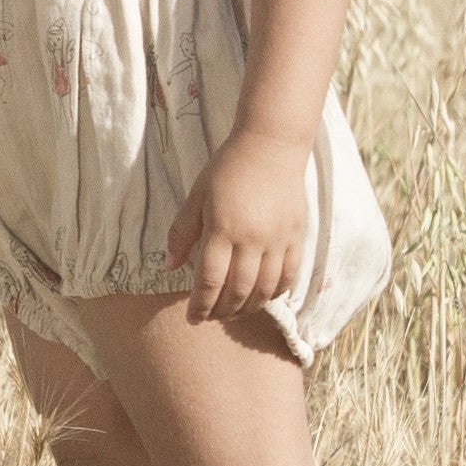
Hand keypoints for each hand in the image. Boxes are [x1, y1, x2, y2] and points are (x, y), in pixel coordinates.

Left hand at [162, 130, 315, 327]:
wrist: (271, 146)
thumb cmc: (228, 168)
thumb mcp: (197, 195)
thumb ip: (182, 233)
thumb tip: (170, 267)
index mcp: (222, 229)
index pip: (209, 281)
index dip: (200, 306)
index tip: (193, 319)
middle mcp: (252, 239)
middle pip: (236, 291)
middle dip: (221, 312)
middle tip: (211, 317)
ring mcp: (277, 240)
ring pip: (263, 290)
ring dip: (247, 308)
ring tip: (234, 313)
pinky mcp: (296, 237)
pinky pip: (288, 276)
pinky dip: (274, 293)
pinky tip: (262, 298)